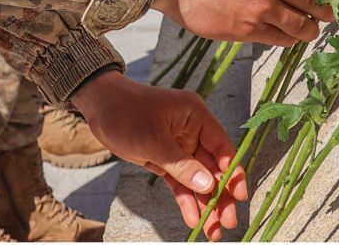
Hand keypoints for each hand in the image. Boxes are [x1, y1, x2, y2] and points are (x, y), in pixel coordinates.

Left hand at [70, 71, 247, 238]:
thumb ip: (182, 165)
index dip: (233, 172)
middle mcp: (192, 132)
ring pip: (197, 180)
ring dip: (205, 204)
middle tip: (228, 223)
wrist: (99, 107)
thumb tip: (210, 186)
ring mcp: (179, 147)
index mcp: (196, 116)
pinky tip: (193, 219)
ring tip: (213, 231)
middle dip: (220, 196)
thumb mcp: (154, 140)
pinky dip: (186, 200)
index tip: (239, 196)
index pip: (222, 147)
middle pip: (213, 168)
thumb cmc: (126, 113)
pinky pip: (179, 183)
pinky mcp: (164, 159)